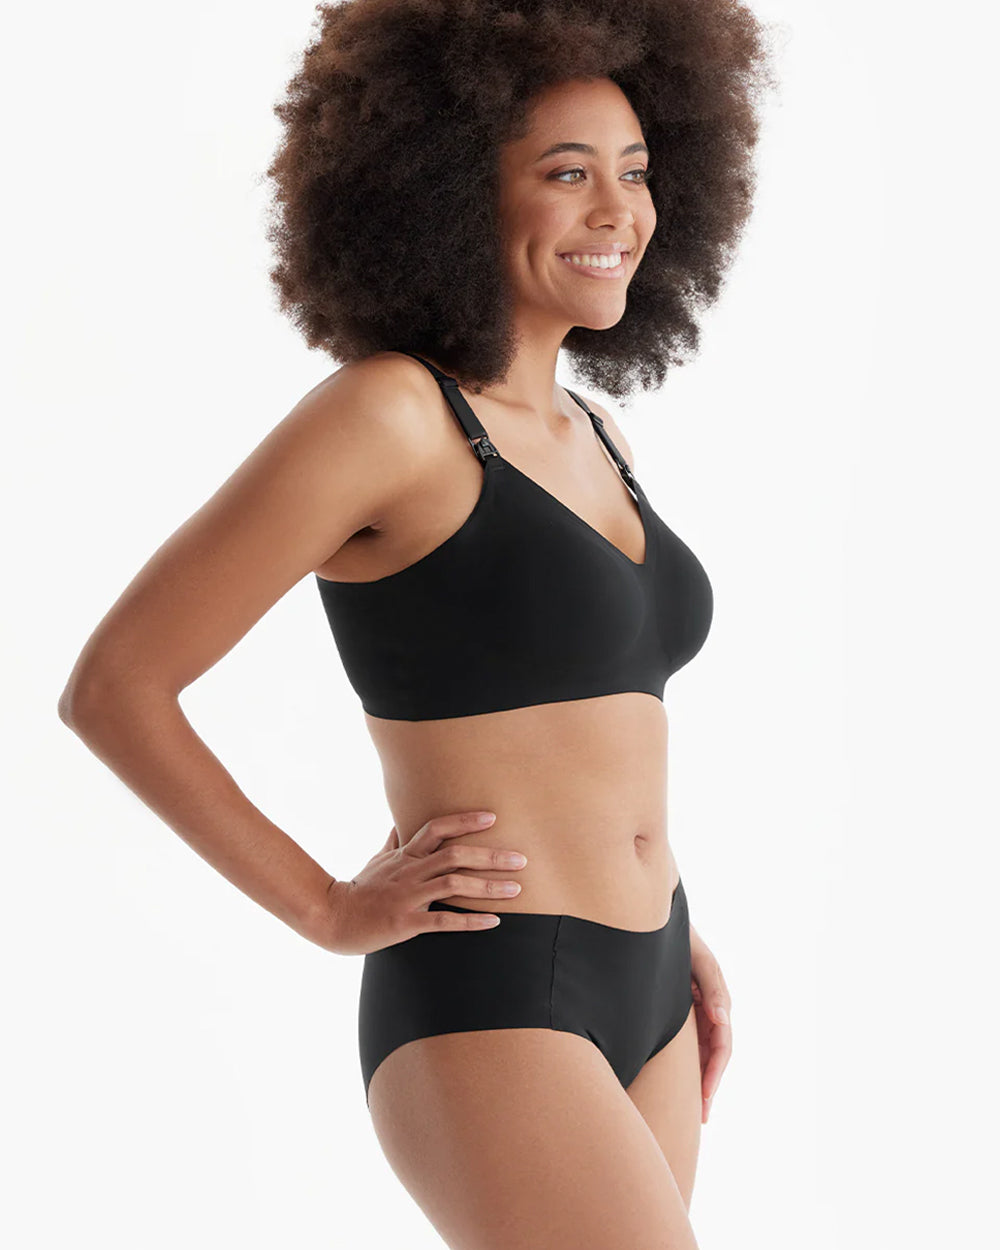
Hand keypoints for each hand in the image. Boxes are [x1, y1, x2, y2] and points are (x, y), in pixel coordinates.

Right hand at [319, 811, 527, 954]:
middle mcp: (409, 871)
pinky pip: (442, 920)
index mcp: (406, 855)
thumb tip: (399, 822)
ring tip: (516, 890)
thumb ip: (394, 842)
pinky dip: (470, 921)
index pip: (437, 828)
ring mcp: (407, 896)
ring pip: (453, 884)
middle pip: (454, 854)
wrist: (332, 917)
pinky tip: (493, 922)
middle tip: (521, 859)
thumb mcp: (376, 860)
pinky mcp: (405, 922)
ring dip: (488, 887)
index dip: (465, 821)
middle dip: (490, 856)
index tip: (492, 818)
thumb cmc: (359, 889)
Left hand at [689, 924, 731, 1124]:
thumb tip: (723, 1020)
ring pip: (700, 1053)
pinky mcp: (678, 1011)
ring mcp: (693, 1012)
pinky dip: (683, 1065)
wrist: (651, 923)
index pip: (721, 1046)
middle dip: (708, 1086)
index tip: (704, 1097)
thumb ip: (713, 987)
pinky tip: (673, 1083)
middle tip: (701, 1116)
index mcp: (715, 1001)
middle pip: (712, 1056)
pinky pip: (684, 1044)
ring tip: (692, 1110)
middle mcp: (707, 1011)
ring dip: (697, 1080)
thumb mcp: (698, 958)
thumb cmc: (677, 939)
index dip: (714, 1073)